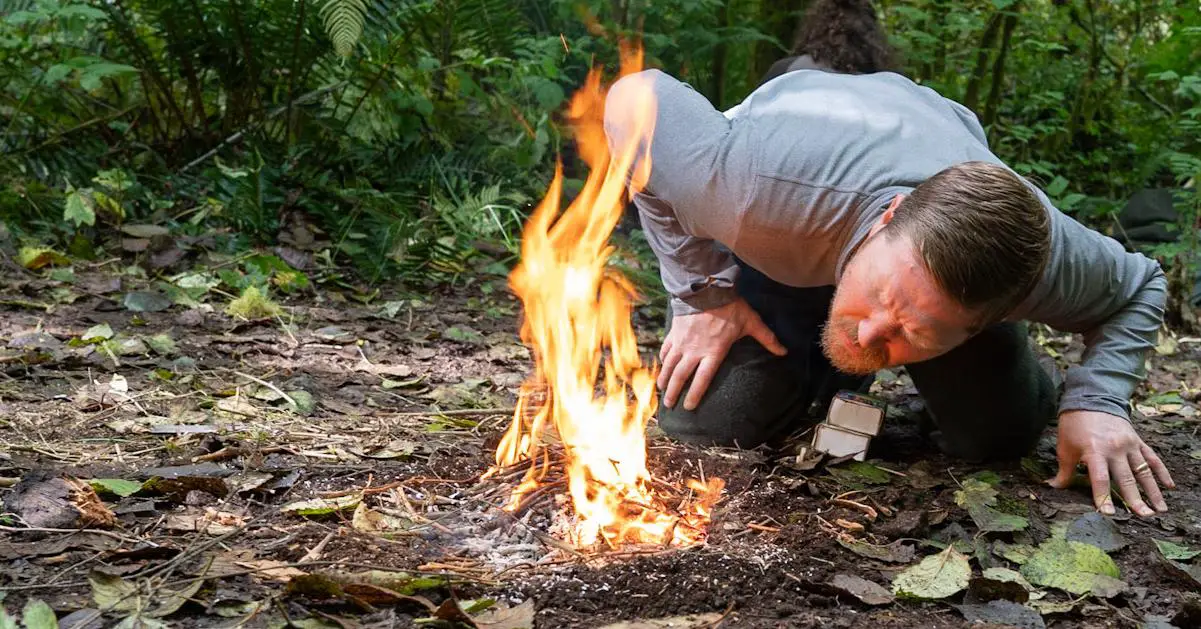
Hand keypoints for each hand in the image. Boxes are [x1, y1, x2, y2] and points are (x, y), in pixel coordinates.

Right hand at [658, 297, 786, 410]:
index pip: (702, 380)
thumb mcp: (751, 322)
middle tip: (670, 405)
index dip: (694, 395)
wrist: (707, 288)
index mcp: (713, 352)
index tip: (689, 407)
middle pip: (680, 376)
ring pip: (669, 365)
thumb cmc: (731, 307)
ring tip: (662, 390)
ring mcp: (682, 342)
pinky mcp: (674, 332)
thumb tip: (784, 352)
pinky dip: (663, 359)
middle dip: (673, 393)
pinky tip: (662, 365)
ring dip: (664, 379)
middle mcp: (694, 351)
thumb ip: (767, 339)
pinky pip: (666, 349)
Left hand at [1048, 410, 1174, 516]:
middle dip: (1135, 499)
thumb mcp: (1065, 448)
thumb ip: (1064, 471)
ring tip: (1160, 509)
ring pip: (1143, 471)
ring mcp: (1129, 445)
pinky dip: (1162, 471)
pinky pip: (1152, 458)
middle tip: (1144, 516)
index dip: (1103, 497)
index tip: (1109, 514)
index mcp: (1095, 451)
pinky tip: (1169, 486)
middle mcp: (1115, 449)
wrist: (1091, 399)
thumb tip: (1053, 488)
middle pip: (1126, 478)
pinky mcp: (1138, 441)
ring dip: (1153, 490)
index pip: (1100, 479)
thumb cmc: (1074, 426)